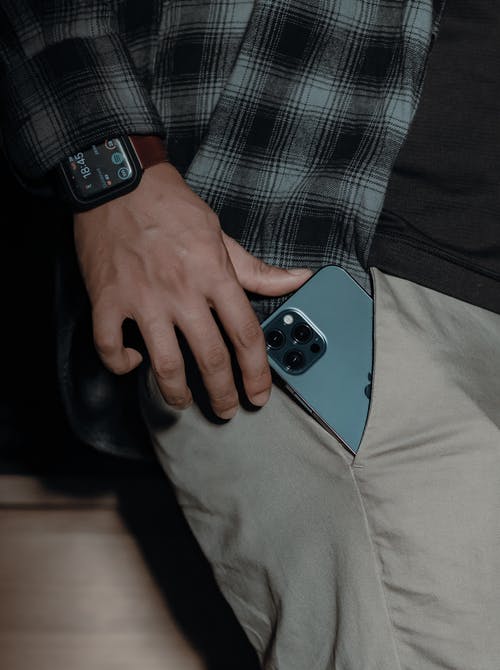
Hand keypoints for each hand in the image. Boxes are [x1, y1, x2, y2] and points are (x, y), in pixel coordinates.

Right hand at [74, 162, 311, 418]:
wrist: (118, 180)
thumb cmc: (171, 207)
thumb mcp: (220, 234)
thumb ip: (257, 269)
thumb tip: (299, 279)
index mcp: (214, 276)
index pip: (246, 335)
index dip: (257, 373)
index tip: (259, 395)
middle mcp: (182, 292)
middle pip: (210, 359)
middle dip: (223, 394)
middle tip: (228, 410)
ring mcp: (142, 298)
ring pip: (164, 365)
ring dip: (176, 393)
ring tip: (184, 400)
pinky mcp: (107, 300)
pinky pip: (110, 347)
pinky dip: (120, 363)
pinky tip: (132, 362)